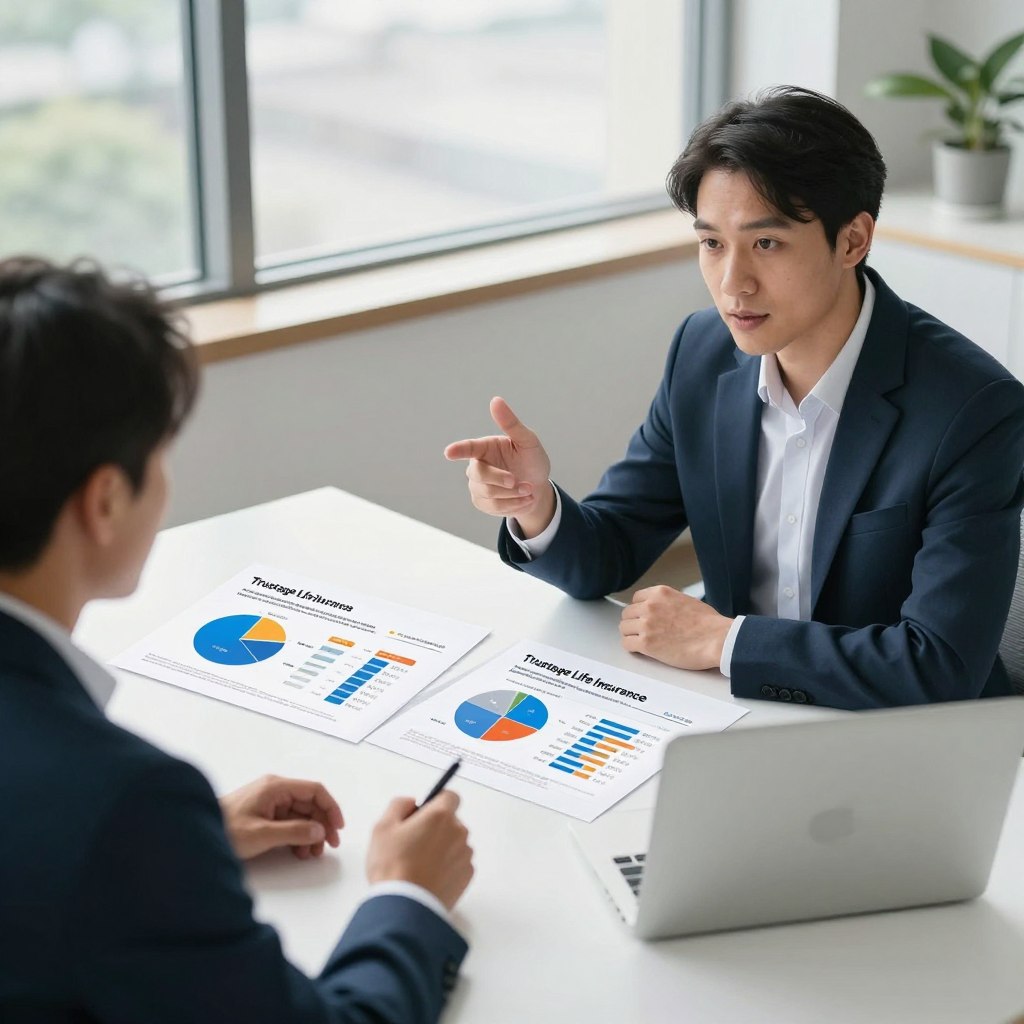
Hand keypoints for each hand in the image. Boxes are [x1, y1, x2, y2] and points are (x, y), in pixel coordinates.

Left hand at [220, 775, 343, 861]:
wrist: (196, 836)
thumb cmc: (226, 830)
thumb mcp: (263, 834)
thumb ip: (294, 831)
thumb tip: (320, 831)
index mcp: (276, 787)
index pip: (314, 791)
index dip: (330, 808)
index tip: (338, 828)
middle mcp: (275, 790)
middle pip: (309, 804)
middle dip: (321, 825)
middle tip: (327, 847)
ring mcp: (269, 802)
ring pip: (301, 815)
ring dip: (309, 833)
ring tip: (309, 854)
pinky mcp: (264, 814)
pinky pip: (289, 822)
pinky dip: (297, 835)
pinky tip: (297, 851)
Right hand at [366, 791, 473, 910]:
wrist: (404, 907)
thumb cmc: (392, 865)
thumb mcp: (383, 827)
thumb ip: (399, 805)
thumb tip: (412, 803)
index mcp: (440, 816)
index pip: (450, 796)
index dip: (436, 803)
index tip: (423, 815)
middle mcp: (458, 832)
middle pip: (451, 822)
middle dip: (435, 828)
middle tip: (413, 844)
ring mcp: (465, 855)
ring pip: (454, 843)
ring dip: (442, 848)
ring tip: (419, 866)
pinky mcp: (467, 877)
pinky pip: (458, 864)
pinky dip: (447, 867)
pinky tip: (428, 878)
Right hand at [444, 396, 554, 537]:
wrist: (537, 487)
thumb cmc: (532, 460)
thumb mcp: (528, 441)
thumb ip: (511, 423)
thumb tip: (496, 400)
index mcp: (485, 447)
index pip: (469, 448)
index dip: (459, 450)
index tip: (449, 452)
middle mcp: (477, 466)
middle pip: (479, 475)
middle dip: (502, 481)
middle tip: (521, 483)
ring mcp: (477, 486)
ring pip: (488, 494)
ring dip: (513, 495)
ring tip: (529, 490)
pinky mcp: (482, 503)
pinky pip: (494, 508)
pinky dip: (514, 505)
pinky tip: (524, 500)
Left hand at [619, 586, 732, 670]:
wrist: (717, 639)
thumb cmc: (709, 623)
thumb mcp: (685, 600)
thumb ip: (667, 603)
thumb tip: (662, 610)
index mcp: (660, 593)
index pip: (636, 599)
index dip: (639, 610)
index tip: (642, 617)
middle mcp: (650, 606)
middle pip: (627, 614)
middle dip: (634, 623)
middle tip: (641, 632)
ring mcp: (646, 625)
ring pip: (624, 629)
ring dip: (631, 635)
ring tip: (641, 642)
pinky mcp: (646, 644)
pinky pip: (627, 644)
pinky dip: (632, 648)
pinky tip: (640, 650)